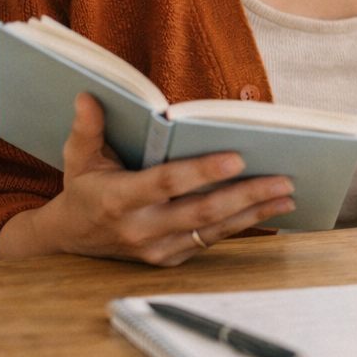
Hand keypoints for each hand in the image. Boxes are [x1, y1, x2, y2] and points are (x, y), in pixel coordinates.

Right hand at [0, 93, 295, 264]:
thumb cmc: (83, 188)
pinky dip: (241, 225)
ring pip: (211, 230)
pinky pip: (209, 242)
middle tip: (283, 179)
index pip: (167, 183)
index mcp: (118, 200)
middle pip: (201, 211)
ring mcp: (155, 249)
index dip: (202, 171)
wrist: (69, 239)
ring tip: (287, 195)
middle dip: (245, 195)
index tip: (237, 157)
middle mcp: (140, 229)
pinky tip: (269, 211)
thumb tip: (89, 96)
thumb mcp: (78, 157)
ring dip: (253, 213)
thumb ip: (87, 129)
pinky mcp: (168, 259)